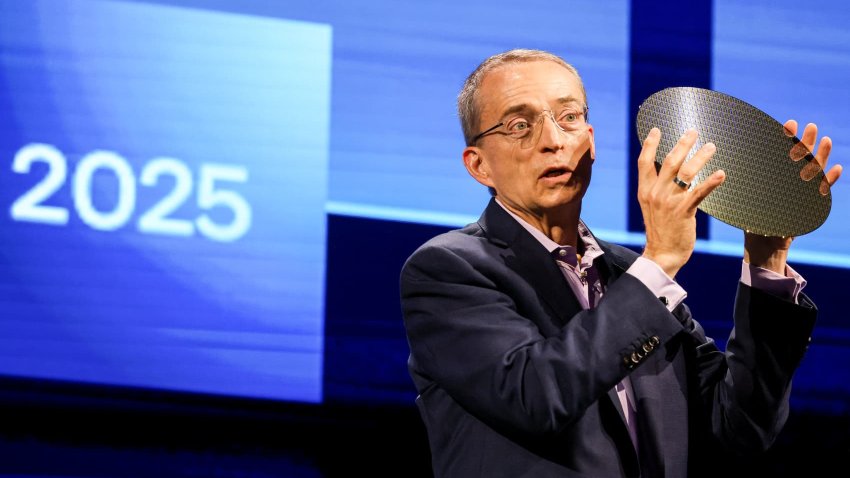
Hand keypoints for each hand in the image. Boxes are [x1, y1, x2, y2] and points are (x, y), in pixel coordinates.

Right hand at [637, 128, 725, 277]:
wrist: (662, 254)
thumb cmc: (661, 230)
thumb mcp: (652, 207)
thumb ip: (657, 189)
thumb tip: (669, 173)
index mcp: (645, 191)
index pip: (644, 162)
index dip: (650, 144)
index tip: (656, 129)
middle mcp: (655, 193)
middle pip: (669, 162)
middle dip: (682, 144)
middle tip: (693, 131)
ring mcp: (669, 202)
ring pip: (686, 173)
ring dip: (700, 157)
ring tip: (711, 146)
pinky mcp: (683, 211)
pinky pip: (699, 192)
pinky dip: (711, 181)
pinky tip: (722, 173)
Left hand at [744, 120, 842, 272]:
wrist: (762, 245)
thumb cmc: (751, 221)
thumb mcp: (748, 199)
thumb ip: (745, 183)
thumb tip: (723, 167)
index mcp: (774, 178)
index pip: (780, 154)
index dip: (785, 140)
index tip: (787, 125)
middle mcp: (789, 182)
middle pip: (799, 158)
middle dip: (804, 142)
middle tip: (808, 126)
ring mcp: (802, 192)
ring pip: (814, 171)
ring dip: (820, 156)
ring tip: (824, 140)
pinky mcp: (810, 204)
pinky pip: (823, 192)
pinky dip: (830, 181)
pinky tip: (837, 169)